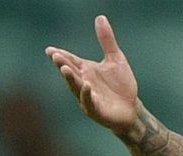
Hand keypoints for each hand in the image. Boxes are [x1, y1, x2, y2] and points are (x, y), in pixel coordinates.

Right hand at [46, 16, 140, 135]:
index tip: (50, 50)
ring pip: (75, 87)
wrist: (132, 108)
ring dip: (70, 79)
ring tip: (64, 69)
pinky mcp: (96, 110)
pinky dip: (86, 94)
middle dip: (62, 64)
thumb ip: (107, 40)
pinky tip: (86, 85)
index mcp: (85, 70)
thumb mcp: (116, 59)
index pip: (70, 60)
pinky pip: (89, 102)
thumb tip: (100, 17)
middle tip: (55, 56)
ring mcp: (87, 97)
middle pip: (70, 72)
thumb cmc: (121, 85)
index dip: (60, 55)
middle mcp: (83, 82)